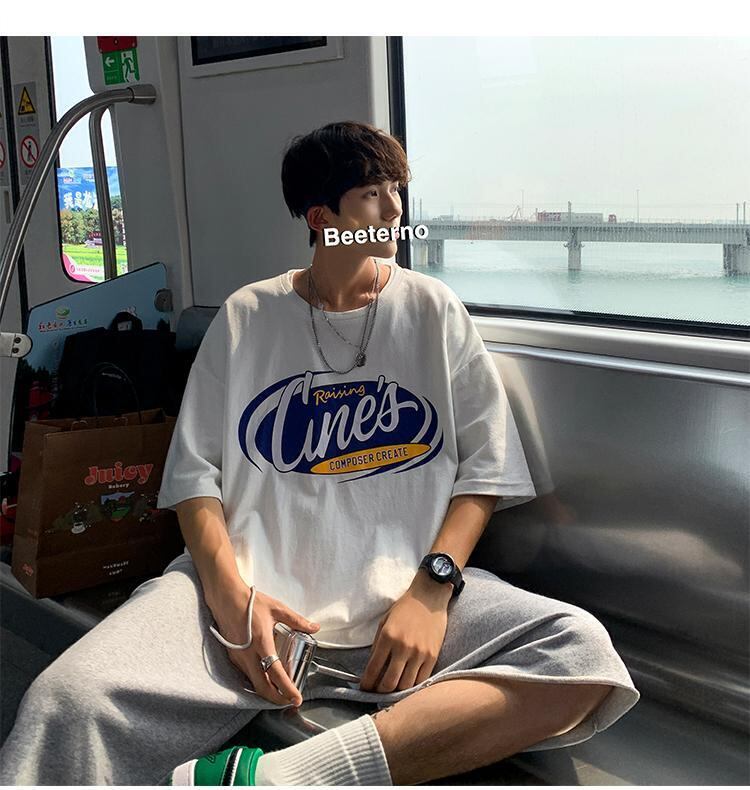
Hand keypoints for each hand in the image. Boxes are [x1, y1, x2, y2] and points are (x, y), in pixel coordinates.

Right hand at [209, 585, 319, 706]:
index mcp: (262, 642)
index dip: (287, 689)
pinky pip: (246, 675)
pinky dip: (257, 681)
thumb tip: (315, 627)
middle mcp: (248, 654)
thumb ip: (297, 620)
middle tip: (289, 701)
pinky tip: (267, 678)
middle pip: (262, 687)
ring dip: (267, 691)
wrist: (225, 598)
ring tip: (281, 691)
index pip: (275, 673)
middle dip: (276, 699)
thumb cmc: (251, 602)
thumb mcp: (277, 609)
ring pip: (253, 683)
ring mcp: (238, 657)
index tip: (296, 698)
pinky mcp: (232, 657)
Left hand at [359, 573, 450, 692]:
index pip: (373, 669)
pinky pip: (422, 680)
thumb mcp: (385, 622)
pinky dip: (413, 686)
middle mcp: (403, 647)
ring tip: (392, 692)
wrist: (429, 597)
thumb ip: (378, 645)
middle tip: (377, 694)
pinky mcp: (433, 656)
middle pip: (389, 683)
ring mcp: (419, 653)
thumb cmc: (405, 608)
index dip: (367, 684)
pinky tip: (407, 685)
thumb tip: (372, 668)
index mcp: (388, 637)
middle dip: (380, 692)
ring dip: (397, 692)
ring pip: (406, 685)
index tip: (364, 689)